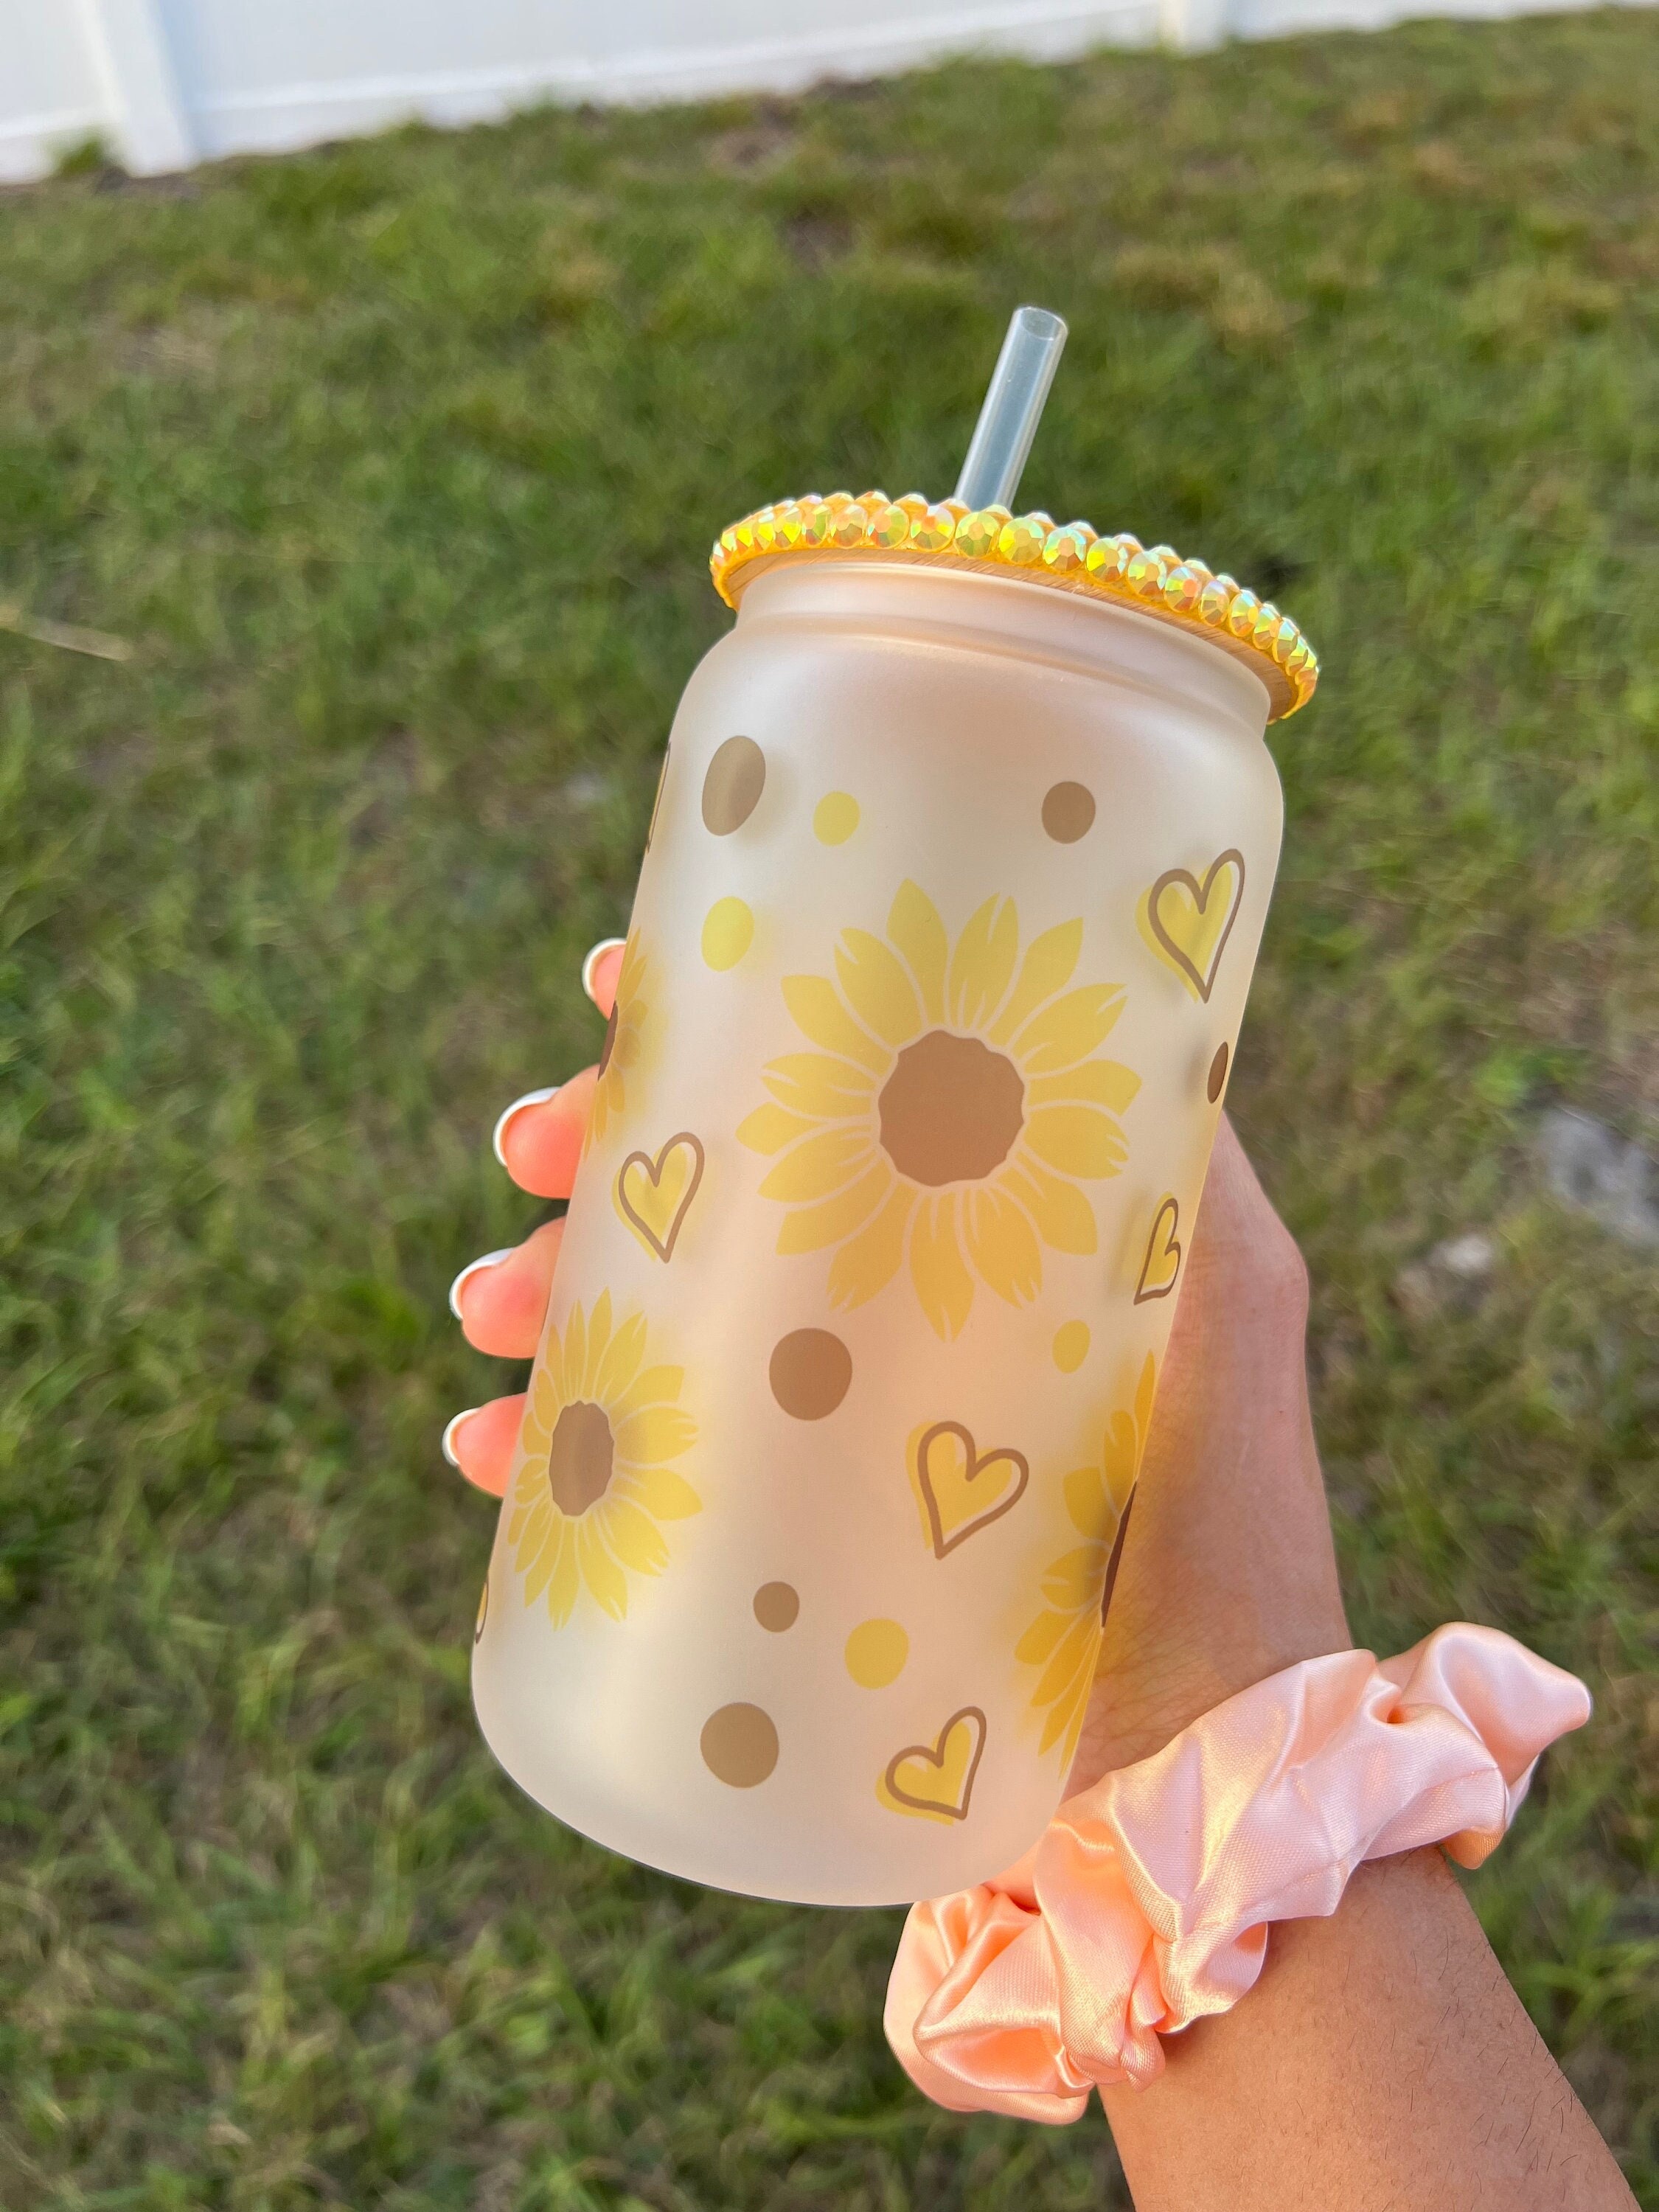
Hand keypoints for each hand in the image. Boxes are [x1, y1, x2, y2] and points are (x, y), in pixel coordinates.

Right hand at [448, 966, 1347, 1766]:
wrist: (1202, 1759)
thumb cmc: (1232, 1512)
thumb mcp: (1220, 1300)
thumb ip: (1180, 1170)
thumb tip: (1120, 1004)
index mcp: (974, 1240)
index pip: (820, 1099)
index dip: (714, 1034)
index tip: (613, 997)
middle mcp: (891, 1321)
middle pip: (715, 1200)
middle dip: (598, 1156)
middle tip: (525, 1150)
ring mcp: (833, 1430)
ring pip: (656, 1323)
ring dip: (551, 1290)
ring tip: (490, 1310)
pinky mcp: (787, 1542)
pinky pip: (642, 1471)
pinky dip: (554, 1454)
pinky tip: (488, 1451)